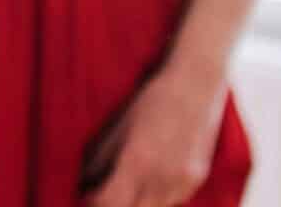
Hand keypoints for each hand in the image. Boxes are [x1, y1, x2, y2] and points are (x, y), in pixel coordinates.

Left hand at [83, 61, 228, 206]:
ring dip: (135, 203)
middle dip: (114, 204)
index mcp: (136, 162)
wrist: (195, 85)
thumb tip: (84, 186)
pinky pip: (171, 202)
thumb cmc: (150, 101)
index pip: (108, 203)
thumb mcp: (116, 128)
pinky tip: (148, 180)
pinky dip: (156, 198)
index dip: (93, 203)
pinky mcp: (196, 180)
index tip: (85, 196)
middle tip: (102, 194)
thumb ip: (98, 162)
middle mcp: (161, 178)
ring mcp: (182, 181)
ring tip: (124, 186)